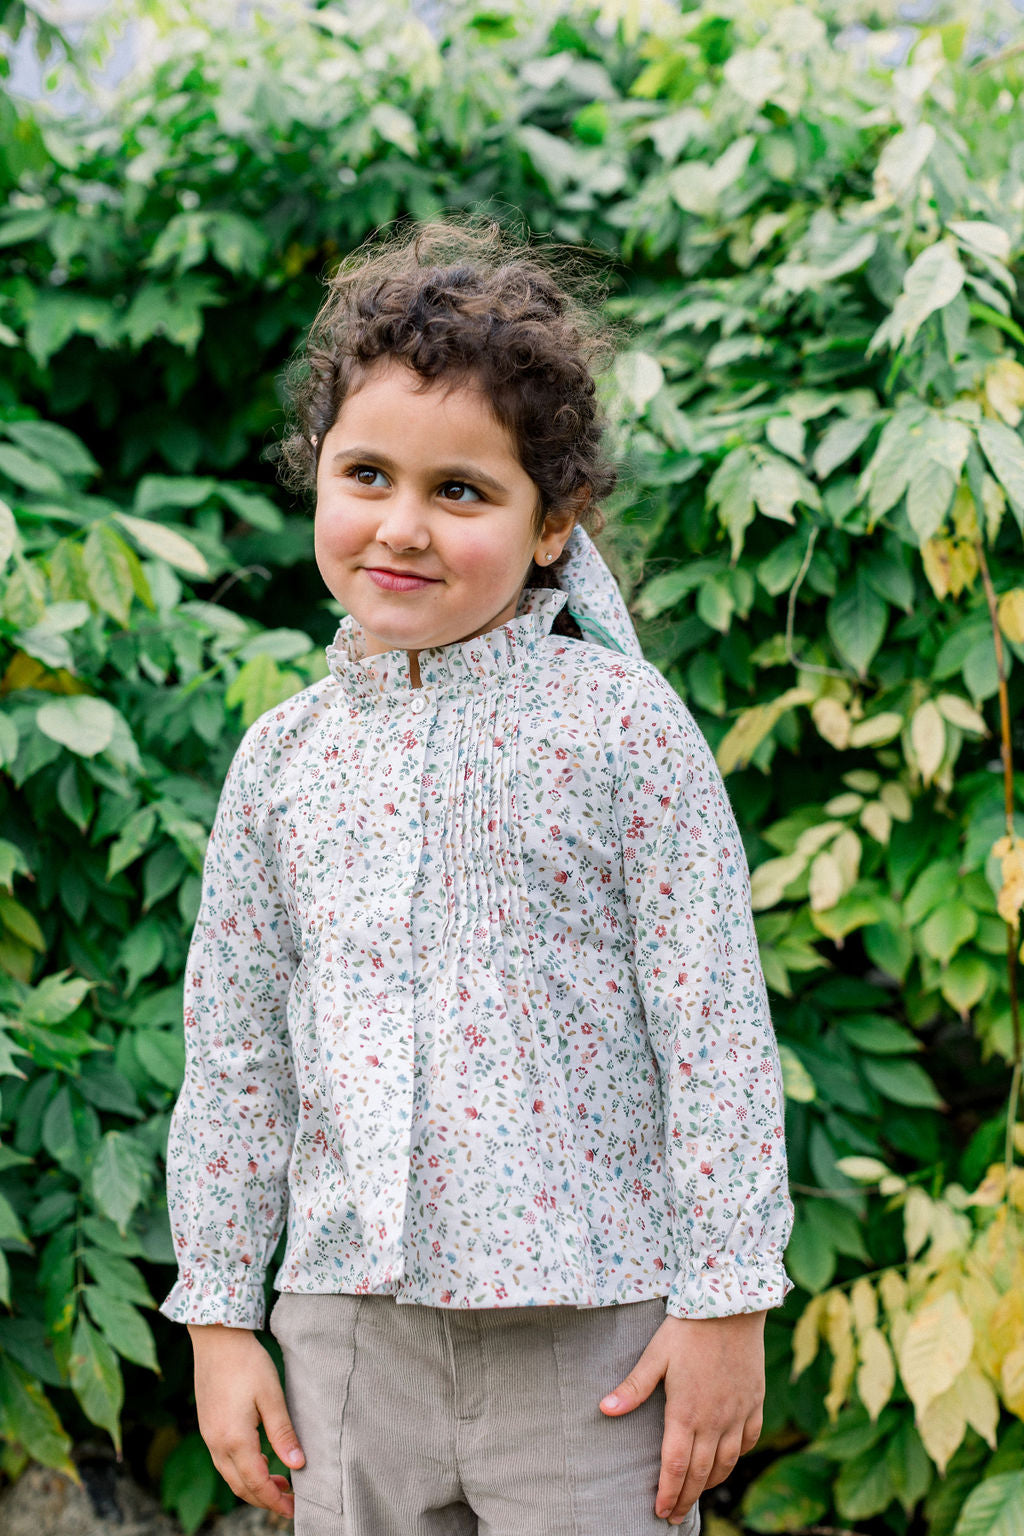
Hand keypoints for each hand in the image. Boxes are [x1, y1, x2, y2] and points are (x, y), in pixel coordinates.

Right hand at [189, 1322, 304, 1516]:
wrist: (216, 1338)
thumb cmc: (246, 1362)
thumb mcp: (271, 1396)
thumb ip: (283, 1433)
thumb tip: (298, 1464)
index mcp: (234, 1439)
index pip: (256, 1483)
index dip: (275, 1500)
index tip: (293, 1510)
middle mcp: (217, 1443)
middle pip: (241, 1486)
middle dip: (265, 1498)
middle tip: (290, 1502)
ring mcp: (208, 1436)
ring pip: (230, 1475)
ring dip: (253, 1484)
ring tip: (280, 1482)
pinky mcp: (207, 1426)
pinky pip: (224, 1460)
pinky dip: (243, 1469)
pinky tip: (260, 1460)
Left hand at [598, 1308, 765, 1525]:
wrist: (730, 1306)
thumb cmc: (687, 1328)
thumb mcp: (655, 1355)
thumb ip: (633, 1387)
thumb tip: (604, 1410)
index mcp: (685, 1412)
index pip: (674, 1466)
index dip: (668, 1493)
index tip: (660, 1511)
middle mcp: (714, 1420)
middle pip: (700, 1472)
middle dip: (686, 1497)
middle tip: (675, 1515)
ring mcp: (738, 1413)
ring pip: (727, 1462)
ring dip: (711, 1483)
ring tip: (697, 1493)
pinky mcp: (755, 1402)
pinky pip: (749, 1440)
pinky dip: (737, 1457)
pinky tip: (728, 1461)